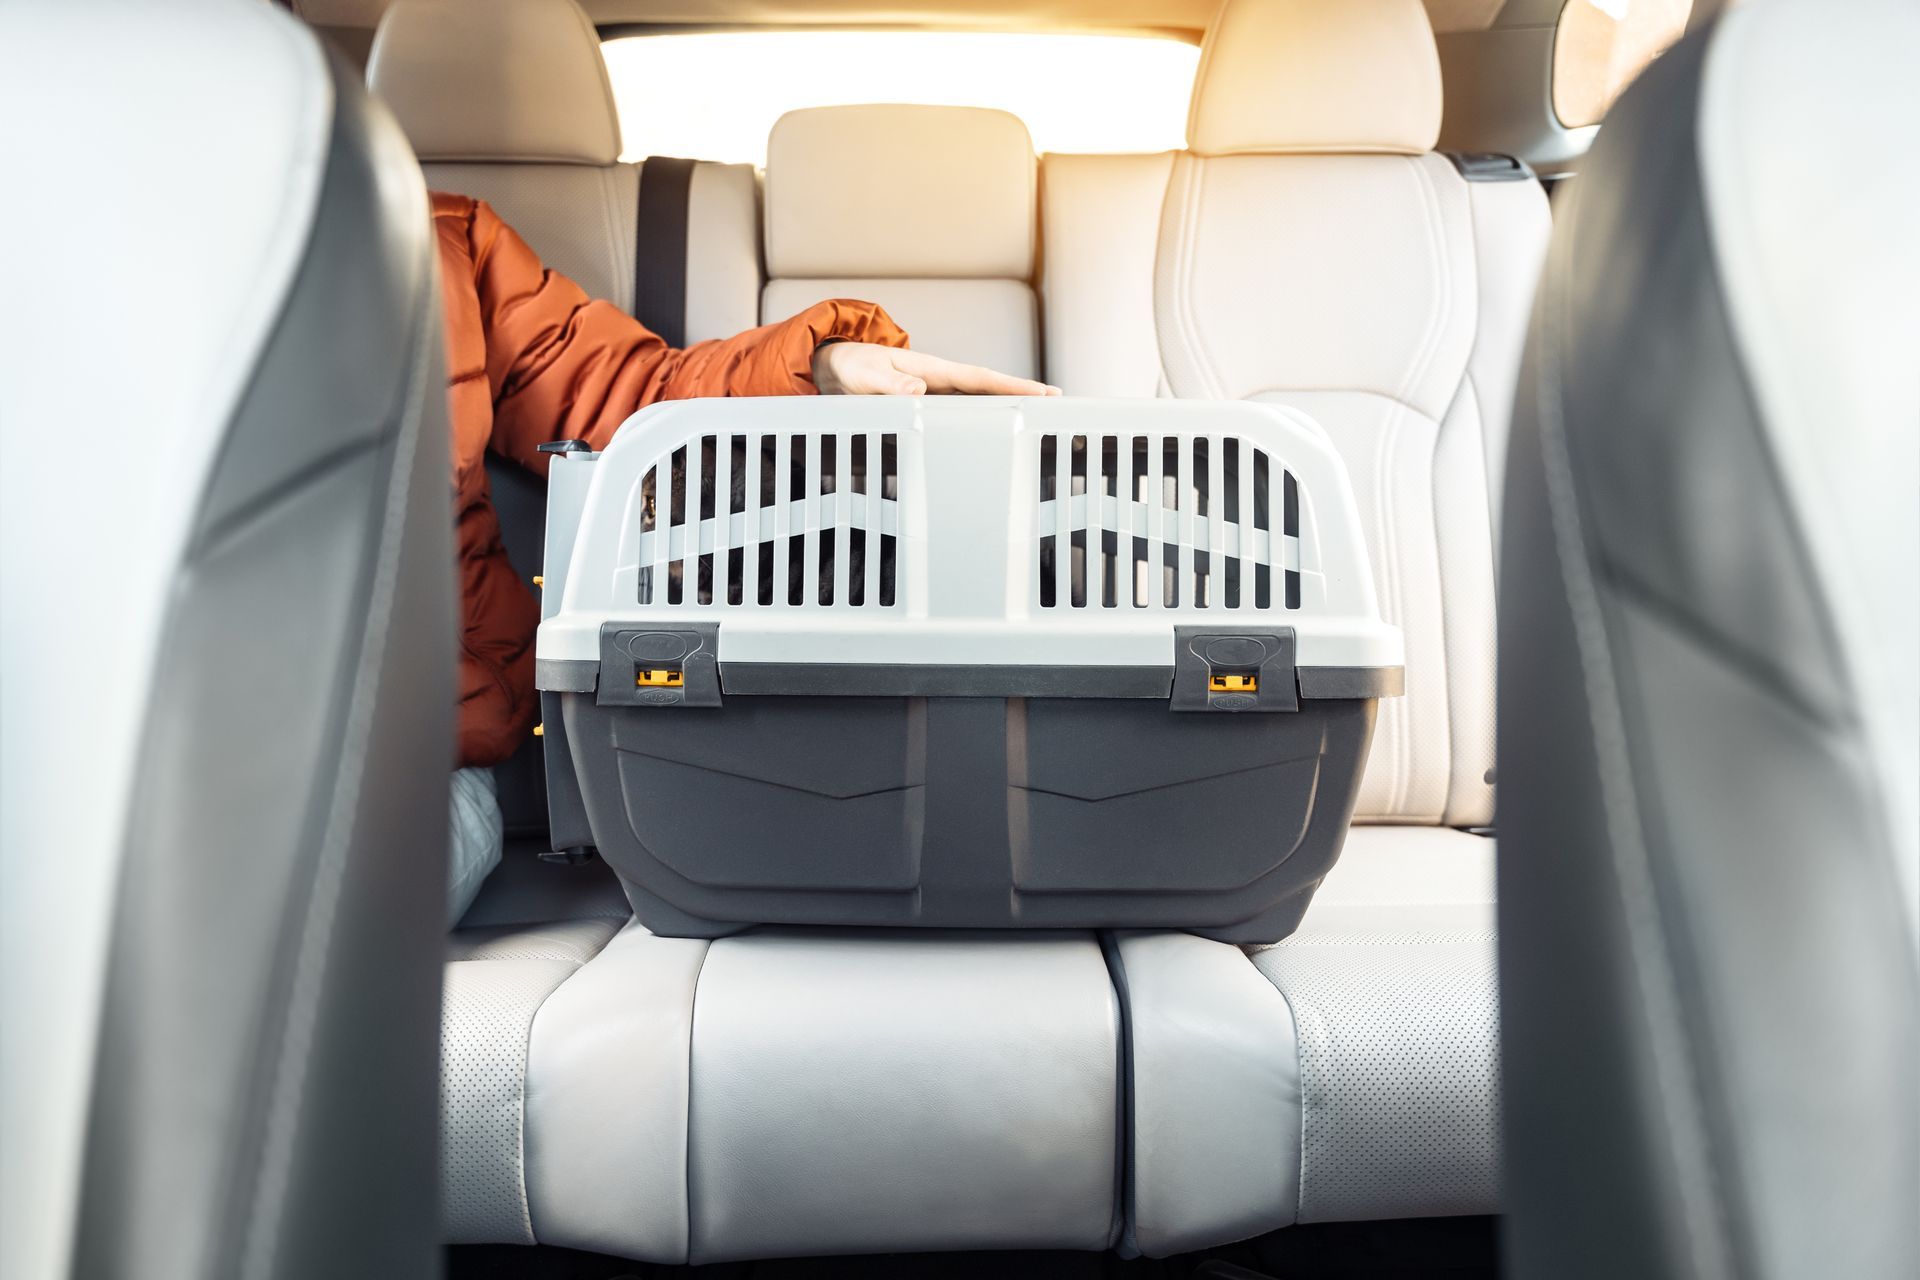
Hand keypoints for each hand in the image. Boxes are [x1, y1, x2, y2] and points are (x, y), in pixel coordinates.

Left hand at [812, 342, 1059, 396]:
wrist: (831, 366)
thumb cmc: (848, 366)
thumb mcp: (864, 375)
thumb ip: (889, 384)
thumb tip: (919, 390)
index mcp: (930, 369)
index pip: (979, 378)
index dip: (1012, 385)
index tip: (1042, 392)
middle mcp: (938, 379)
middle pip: (988, 389)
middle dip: (1022, 394)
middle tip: (1056, 404)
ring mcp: (934, 392)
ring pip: (977, 401)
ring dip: (1005, 407)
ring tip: (1036, 417)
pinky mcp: (925, 404)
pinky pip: (958, 412)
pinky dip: (980, 419)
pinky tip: (994, 430)